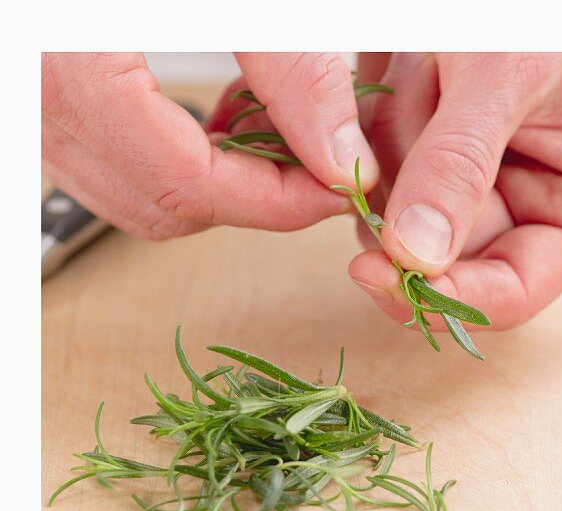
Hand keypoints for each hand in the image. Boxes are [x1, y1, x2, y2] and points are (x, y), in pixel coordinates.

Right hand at [42, 52, 378, 239]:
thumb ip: (288, 61)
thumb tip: (337, 151)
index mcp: (68, 62)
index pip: (188, 185)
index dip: (274, 202)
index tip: (335, 182)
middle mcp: (35, 98)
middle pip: (163, 206)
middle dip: (250, 196)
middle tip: (315, 157)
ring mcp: (31, 104)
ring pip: (136, 194)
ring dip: (215, 180)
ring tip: (271, 124)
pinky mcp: (39, 93)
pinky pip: (112, 159)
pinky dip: (176, 154)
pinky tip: (221, 110)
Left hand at [348, 53, 561, 328]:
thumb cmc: (535, 7)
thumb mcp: (505, 70)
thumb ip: (460, 163)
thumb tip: (418, 259)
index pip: (512, 294)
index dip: (446, 296)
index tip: (375, 269)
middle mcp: (537, 219)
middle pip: (448, 267)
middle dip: (407, 208)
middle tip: (391, 131)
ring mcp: (482, 201)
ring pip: (404, 230)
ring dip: (389, 159)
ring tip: (420, 72)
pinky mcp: (433, 177)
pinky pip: (381, 189)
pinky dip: (373, 141)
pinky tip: (402, 80)